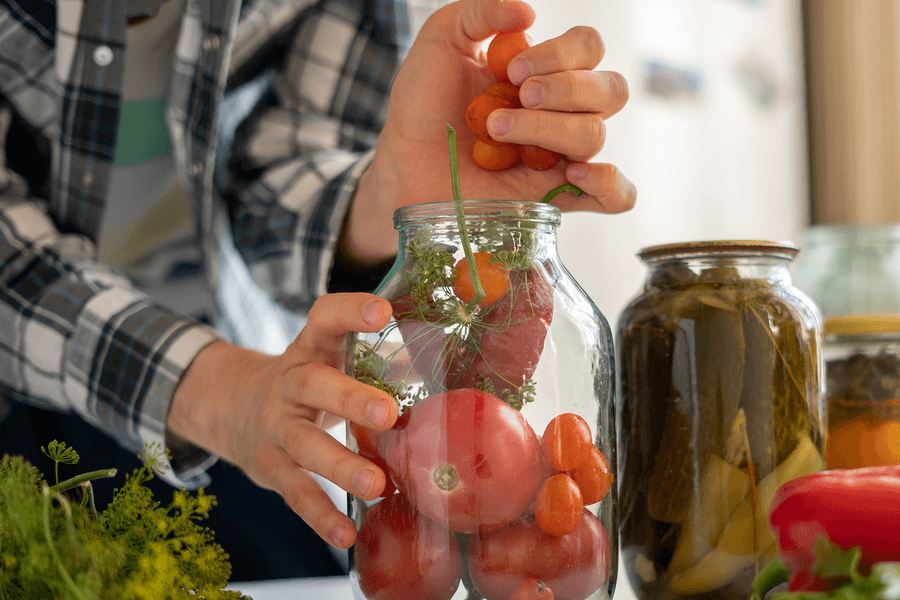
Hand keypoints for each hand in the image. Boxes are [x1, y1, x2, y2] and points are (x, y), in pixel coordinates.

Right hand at [168, 293, 397, 548]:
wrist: (233, 407)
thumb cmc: (308, 382)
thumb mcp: (327, 357)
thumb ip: (372, 358)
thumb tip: (449, 363)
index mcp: (310, 349)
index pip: (324, 318)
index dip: (350, 311)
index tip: (383, 310)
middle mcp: (289, 384)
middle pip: (314, 385)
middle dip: (350, 399)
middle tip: (388, 413)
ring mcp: (277, 427)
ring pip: (304, 444)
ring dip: (339, 465)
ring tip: (376, 485)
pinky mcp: (271, 466)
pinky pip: (296, 493)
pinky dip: (320, 516)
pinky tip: (345, 536)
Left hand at [343, 0, 634, 263]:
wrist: (406, 162)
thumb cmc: (423, 105)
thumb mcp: (441, 41)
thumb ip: (480, 12)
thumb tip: (528, 12)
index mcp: (544, 72)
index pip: (588, 48)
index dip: (561, 53)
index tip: (513, 69)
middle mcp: (562, 111)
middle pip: (609, 90)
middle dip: (565, 89)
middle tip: (519, 96)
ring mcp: (562, 154)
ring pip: (595, 136)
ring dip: (549, 128)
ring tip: (499, 130)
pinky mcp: (556, 196)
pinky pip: (616, 196)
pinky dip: (610, 183)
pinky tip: (576, 172)